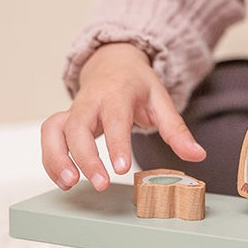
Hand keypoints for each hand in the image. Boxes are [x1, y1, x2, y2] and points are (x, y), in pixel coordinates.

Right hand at [41, 43, 205, 190]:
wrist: (113, 64)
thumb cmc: (138, 85)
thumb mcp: (162, 101)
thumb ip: (177, 131)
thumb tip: (198, 155)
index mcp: (117, 93)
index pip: (115, 117)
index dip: (116, 143)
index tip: (120, 168)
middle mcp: (90, 100)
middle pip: (78, 127)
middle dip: (86, 157)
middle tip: (100, 183)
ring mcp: (73, 110)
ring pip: (54, 131)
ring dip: (57, 158)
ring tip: (70, 184)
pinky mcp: (63, 120)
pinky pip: (49, 138)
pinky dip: (51, 160)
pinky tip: (64, 181)